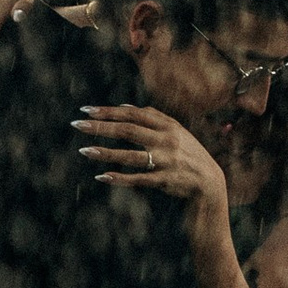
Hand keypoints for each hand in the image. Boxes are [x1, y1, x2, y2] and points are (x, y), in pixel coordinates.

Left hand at [75, 104, 228, 213]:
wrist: (209, 181)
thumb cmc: (187, 153)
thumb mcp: (176, 130)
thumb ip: (153, 117)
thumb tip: (124, 106)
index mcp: (167, 125)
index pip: (133, 114)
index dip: (109, 111)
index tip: (87, 110)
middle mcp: (166, 140)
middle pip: (128, 130)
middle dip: (101, 127)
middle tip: (77, 125)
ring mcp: (165, 160)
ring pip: (131, 155)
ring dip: (106, 153)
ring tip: (84, 150)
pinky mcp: (164, 179)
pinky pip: (138, 178)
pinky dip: (120, 178)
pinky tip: (102, 176)